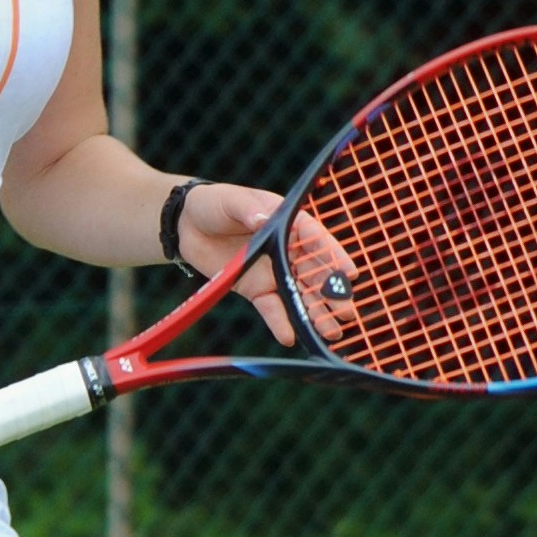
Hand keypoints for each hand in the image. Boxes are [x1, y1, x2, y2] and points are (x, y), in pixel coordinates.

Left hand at [171, 183, 361, 349]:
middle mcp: (288, 250)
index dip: (334, 256)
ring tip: (332, 332)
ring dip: (315, 313)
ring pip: (299, 294)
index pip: (317, 240)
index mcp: (290, 224)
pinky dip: (280, 322)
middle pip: (315, 273)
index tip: (349, 273)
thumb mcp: (233, 200)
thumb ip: (249, 209)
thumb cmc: (216, 204)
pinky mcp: (256, 289)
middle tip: (347, 312)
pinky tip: (290, 337)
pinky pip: (271, 308)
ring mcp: (274, 272)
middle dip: (331, 293)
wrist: (187, 225)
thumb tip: (261, 220)